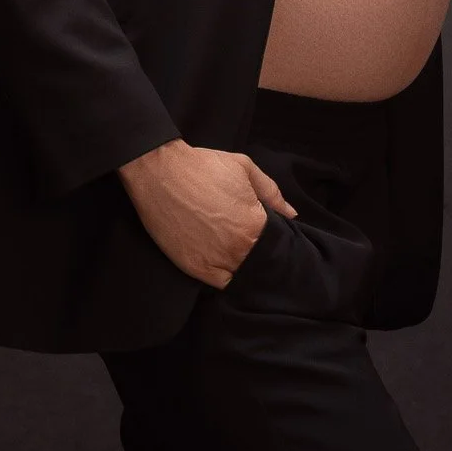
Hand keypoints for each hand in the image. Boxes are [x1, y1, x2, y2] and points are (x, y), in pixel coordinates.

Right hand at [117, 140, 297, 287]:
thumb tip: (292, 214)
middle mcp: (236, 249)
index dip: (274, 237)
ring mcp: (214, 261)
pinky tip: (222, 260)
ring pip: (241, 274)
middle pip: (259, 261)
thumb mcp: (244, 168)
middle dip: (258, 251)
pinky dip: (224, 275)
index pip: (276, 242)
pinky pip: (219, 283)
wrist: (159, 172)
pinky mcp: (193, 268)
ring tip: (234, 249)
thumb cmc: (203, 167)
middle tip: (247, 238)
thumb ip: (271, 192)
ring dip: (242, 265)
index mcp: (253, 226)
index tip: (266, 231)